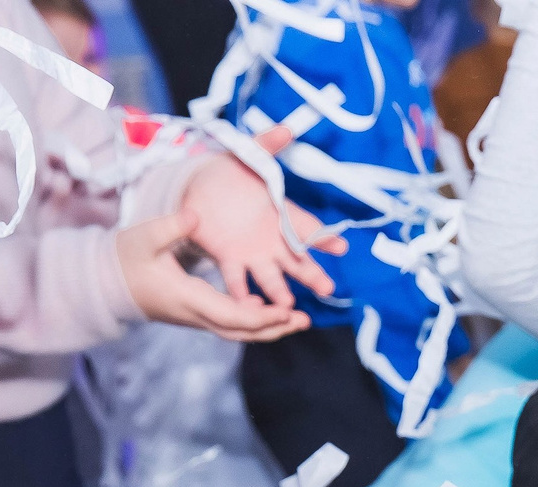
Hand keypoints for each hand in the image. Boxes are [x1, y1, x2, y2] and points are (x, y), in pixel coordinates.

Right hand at [117, 211, 305, 340]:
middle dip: (274, 329)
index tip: (285, 311)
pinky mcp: (199, 313)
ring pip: (239, 332)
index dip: (261, 317)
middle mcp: (196, 314)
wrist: (108, 282)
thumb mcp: (144, 236)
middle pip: (242, 332)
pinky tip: (272, 310)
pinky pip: (232, 325)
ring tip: (298, 320)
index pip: (231, 317)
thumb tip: (194, 215)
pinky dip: (255, 322)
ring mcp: (198, 317)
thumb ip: (170, 226)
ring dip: (269, 328)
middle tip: (305, 320)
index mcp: (188, 298)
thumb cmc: (125, 258)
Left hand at [180, 154, 344, 312]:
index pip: (307, 228)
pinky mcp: (229, 259)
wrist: (197, 187)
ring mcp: (253, 253)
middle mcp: (273, 239)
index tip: (340, 247)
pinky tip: (249, 307)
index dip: (323, 238)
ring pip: (272, 276)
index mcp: (282, 215)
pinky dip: (242, 294)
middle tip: (326, 288)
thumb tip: (287, 128)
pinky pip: (237, 280)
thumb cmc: (230, 172)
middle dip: (311, 274)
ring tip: (287, 304)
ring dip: (279, 291)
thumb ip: (266, 145)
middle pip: (297, 261)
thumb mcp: (247, 155)